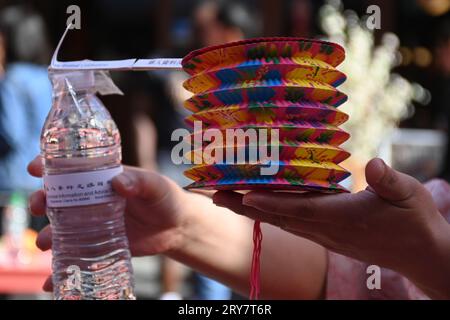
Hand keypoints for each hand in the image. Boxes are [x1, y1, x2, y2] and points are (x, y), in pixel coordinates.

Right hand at [28, 156, 189, 289]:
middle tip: (38, 207)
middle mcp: (94, 200)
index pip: (72, 169)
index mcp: (103, 179)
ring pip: (63, 228)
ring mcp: (94, 223)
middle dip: (42, 200)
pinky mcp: (100, 244)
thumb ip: (140, 182)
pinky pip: (77, 254)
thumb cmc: (166, 198)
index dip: (50, 166)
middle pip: (60, 198)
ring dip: (48, 235)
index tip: (34, 169)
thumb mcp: (155, 186)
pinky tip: (51, 280)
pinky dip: (62, 267)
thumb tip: (118, 183)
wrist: (178, 227)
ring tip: (44, 243)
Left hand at [213, 158, 449, 298]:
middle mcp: (326, 230)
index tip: (241, 195)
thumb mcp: (409, 196)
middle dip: (245, 206)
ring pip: (281, 222)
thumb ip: (389, 181)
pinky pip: (292, 224)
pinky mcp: (327, 237)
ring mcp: (324, 236)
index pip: (299, 209)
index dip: (270, 202)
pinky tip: (258, 207)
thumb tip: (374, 164)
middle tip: (215, 195)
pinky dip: (270, 214)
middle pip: (278, 217)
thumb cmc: (415, 223)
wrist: (422, 256)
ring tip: (226, 199)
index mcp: (342, 218)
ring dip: (251, 211)